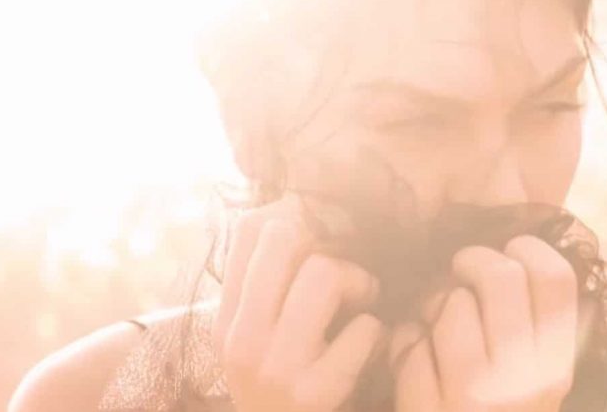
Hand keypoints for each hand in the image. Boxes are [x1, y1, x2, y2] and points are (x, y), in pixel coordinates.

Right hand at [214, 198, 384, 411]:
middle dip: (330, 246)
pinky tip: (372, 350)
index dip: (297, 215)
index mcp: (227, 319)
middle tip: (347, 275)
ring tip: (364, 307)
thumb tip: (301, 212)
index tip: (324, 237)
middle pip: (285, 237)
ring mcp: (275, 367)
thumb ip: (272, 287)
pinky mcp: (314, 393)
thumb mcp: (262, 339)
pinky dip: (379, 335)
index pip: (249, 230)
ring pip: (325, 272)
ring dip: (360, 283)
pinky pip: (365, 329)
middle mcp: (241, 339)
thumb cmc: (288, 390)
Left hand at [391, 235, 578, 411]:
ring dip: (432, 305)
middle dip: (471, 260)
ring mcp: (475, 396)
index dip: (527, 249)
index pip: (555, 278)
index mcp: (556, 368)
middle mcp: (524, 380)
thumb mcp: (534, 381)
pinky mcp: (429, 409)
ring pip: (450, 303)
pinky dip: (404, 343)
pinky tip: (413, 361)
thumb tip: (515, 254)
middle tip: (460, 270)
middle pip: (501, 275)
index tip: (508, 253)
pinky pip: (410, 341)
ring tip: (433, 325)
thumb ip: (535, 327)